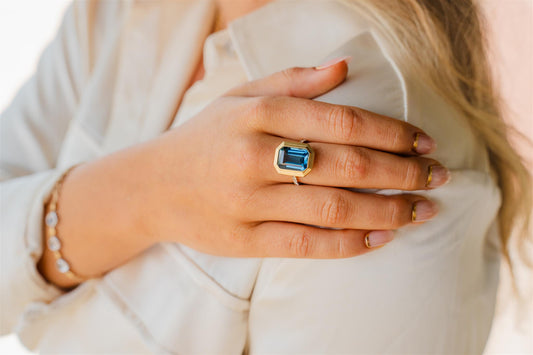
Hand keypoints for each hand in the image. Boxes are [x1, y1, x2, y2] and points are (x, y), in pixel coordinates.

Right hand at [40, 59, 449, 287]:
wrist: (153, 186)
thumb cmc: (205, 137)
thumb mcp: (241, 97)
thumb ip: (294, 81)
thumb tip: (345, 67)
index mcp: (257, 113)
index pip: (341, 121)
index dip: (391, 132)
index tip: (423, 142)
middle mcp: (252, 155)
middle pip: (346, 165)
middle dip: (402, 173)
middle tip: (438, 177)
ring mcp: (247, 202)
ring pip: (333, 208)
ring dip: (388, 211)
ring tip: (422, 211)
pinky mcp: (243, 241)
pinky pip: (306, 245)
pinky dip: (350, 244)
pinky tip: (381, 239)